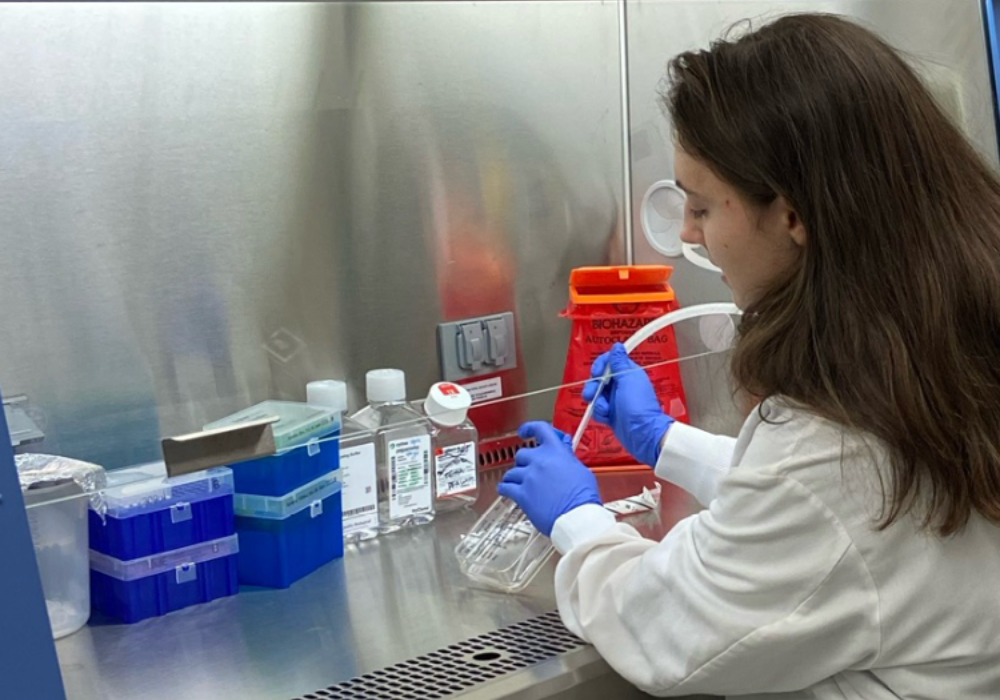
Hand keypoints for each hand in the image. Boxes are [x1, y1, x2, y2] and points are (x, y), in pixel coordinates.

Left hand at [499, 421, 601, 535]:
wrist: (576, 517)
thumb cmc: (583, 497)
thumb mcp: (581, 470)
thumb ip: (568, 458)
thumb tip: (563, 453)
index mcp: (555, 452)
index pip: (540, 429)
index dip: (530, 428)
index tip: (524, 431)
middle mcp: (539, 461)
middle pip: (522, 454)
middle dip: (526, 462)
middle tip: (531, 470)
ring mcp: (529, 477)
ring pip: (512, 471)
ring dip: (515, 476)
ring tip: (519, 483)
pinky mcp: (521, 494)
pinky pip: (505, 487)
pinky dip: (504, 488)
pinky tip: (506, 490)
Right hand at [582, 342, 673, 466]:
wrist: (642, 434)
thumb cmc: (637, 405)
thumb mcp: (628, 380)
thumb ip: (620, 363)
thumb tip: (617, 346)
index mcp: (628, 373)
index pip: (609, 361)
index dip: (601, 365)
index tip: (597, 373)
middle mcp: (621, 385)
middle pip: (599, 378)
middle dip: (593, 386)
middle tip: (592, 394)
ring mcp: (615, 400)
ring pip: (596, 394)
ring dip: (597, 402)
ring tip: (604, 410)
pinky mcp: (611, 414)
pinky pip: (598, 409)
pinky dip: (600, 413)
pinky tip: (606, 419)